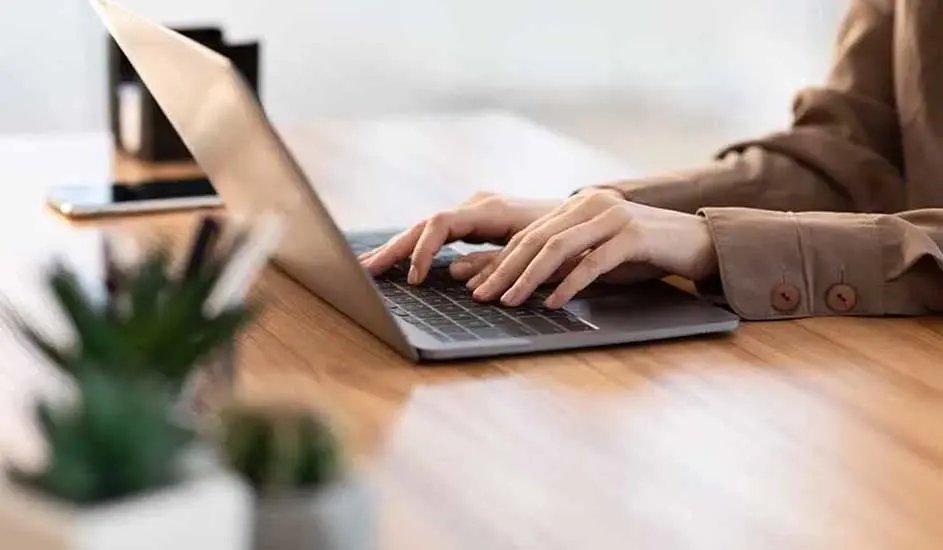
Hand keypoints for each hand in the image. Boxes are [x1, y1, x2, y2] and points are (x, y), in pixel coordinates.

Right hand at [360, 193, 561, 281]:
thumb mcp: (538, 254)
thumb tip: (456, 275)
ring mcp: (475, 213)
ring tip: (369, 266)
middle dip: (395, 248)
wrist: (588, 218)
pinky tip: (398, 261)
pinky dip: (416, 248)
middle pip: (424, 225)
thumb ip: (497, 263)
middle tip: (365, 270)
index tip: (416, 279)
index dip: (423, 250)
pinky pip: (438, 235)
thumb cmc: (567, 239)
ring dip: (399, 248)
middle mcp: (477, 206)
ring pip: (427, 229)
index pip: (440, 223)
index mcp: (490, 209)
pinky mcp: (476, 224)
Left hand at [467, 189, 717, 308]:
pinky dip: (570, 284)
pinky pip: (594, 261)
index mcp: (577, 205)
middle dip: (503, 270)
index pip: (528, 234)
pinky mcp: (634, 235)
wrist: (698, 242)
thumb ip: (566, 263)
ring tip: (510, 301)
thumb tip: (527, 286)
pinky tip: (553, 302)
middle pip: (535, 239)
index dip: (498, 261)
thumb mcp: (598, 255)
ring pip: (558, 247)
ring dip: (529, 278)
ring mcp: (612, 217)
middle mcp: (590, 204)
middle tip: (481, 296)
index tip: (476, 285)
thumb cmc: (644, 253)